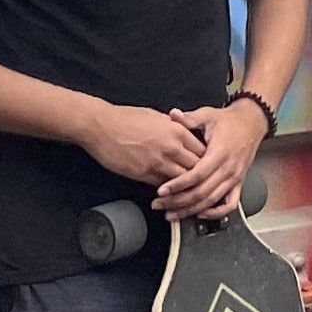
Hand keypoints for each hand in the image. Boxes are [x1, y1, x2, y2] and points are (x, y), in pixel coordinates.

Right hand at [78, 101, 206, 186]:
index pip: (203, 151)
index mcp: (177, 131)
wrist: (100, 126)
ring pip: (182, 181)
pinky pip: (162, 186)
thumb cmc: (126, 118)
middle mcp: (171, 148)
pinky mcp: (142, 174)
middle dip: (201, 177)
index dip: (208, 160)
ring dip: (186, 188)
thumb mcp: (157, 116)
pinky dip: (169, 191)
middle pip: (196, 168)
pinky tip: (172, 194)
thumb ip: (174, 127)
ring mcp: (157, 162)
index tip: (210, 167)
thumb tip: (184, 133)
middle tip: (206, 184)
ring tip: (192, 194)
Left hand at [156, 99, 268, 218]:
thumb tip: (173, 115)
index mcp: (220, 153)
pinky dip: (216, 213)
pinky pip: (229, 204)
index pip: (197, 175)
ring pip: (212, 201)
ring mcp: (235, 177)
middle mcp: (229, 168)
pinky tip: (200, 214)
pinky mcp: (239, 182)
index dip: (178, 185)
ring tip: (171, 214)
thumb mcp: (208, 115)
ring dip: (190, 210)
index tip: (161, 190)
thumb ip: (189, 118)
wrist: (252, 122)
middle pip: (202, 193)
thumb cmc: (229, 120)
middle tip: (159, 204)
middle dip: (178, 202)